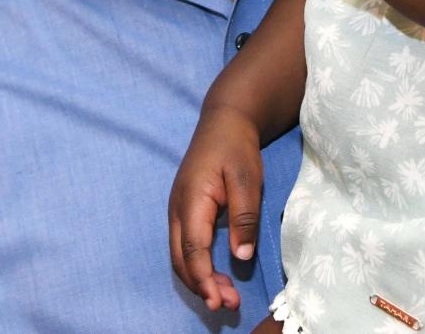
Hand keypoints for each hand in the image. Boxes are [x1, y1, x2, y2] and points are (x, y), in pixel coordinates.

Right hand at [168, 106, 262, 310]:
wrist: (224, 120)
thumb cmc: (236, 146)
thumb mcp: (247, 177)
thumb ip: (244, 216)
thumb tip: (241, 257)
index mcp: (191, 200)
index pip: (192, 249)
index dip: (204, 279)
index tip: (220, 301)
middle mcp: (177, 208)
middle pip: (181, 259)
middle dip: (202, 286)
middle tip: (230, 305)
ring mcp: (178, 210)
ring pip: (180, 256)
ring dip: (200, 279)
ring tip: (227, 296)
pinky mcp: (184, 211)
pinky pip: (185, 246)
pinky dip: (198, 266)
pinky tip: (217, 276)